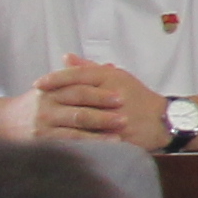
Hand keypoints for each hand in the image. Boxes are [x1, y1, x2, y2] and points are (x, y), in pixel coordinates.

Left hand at [26, 58, 168, 142]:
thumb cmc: (137, 96)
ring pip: (82, 117)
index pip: (78, 75)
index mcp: (111, 78)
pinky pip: (92, 136)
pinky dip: (74, 138)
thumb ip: (89, 68)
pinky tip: (58, 139)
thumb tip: (66, 58)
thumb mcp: (116, 76)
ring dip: (60, 120)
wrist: (164, 120)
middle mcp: (112, 95)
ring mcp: (115, 116)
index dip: (56, 79)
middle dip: (53, 99)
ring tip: (41, 122)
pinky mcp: (118, 135)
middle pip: (76, 95)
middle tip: (33, 103)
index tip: (38, 84)